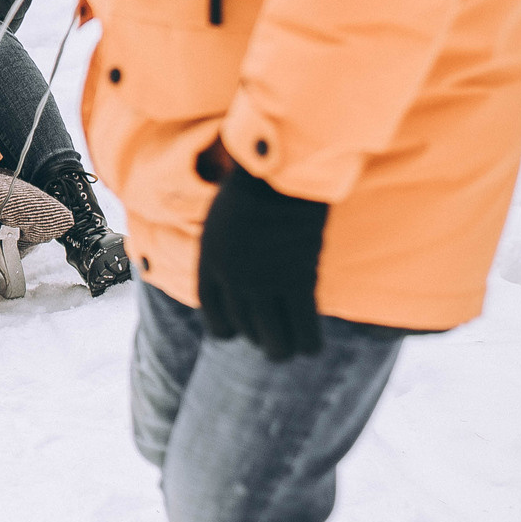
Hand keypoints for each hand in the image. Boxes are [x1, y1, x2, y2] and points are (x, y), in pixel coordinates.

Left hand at [197, 158, 329, 360]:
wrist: (280, 173)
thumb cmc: (252, 187)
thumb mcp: (220, 219)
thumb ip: (222, 250)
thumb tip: (230, 270)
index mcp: (210, 262)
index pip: (212, 313)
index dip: (224, 328)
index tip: (235, 332)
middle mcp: (233, 278)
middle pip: (244, 328)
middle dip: (257, 336)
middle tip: (270, 337)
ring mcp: (265, 282)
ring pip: (272, 339)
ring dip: (280, 348)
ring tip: (288, 347)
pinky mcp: (298, 281)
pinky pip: (304, 328)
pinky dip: (308, 342)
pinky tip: (311, 346)